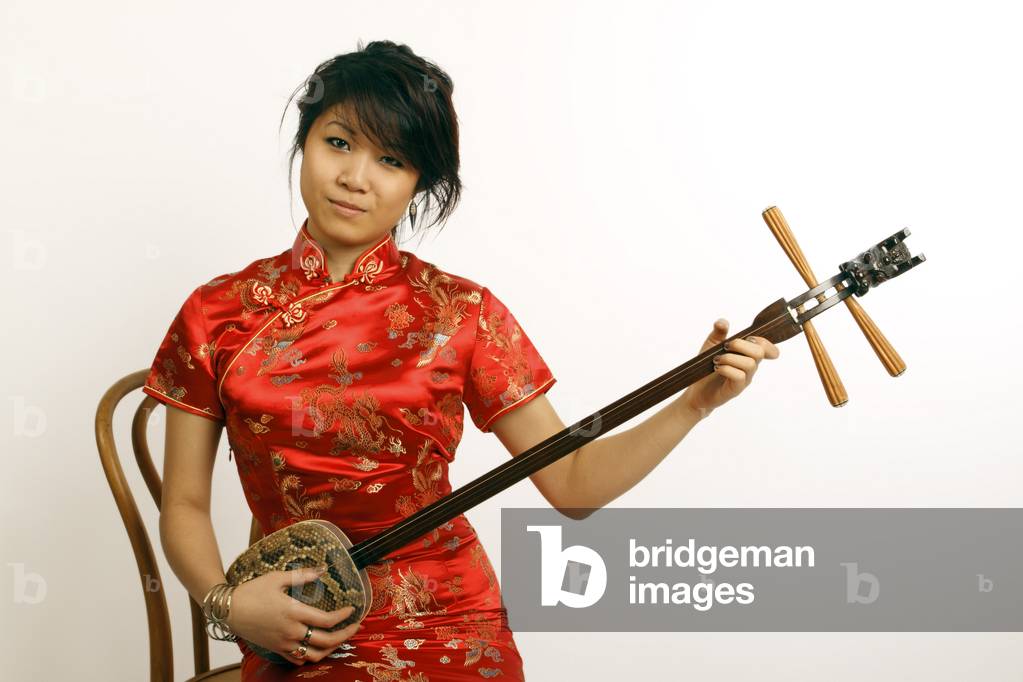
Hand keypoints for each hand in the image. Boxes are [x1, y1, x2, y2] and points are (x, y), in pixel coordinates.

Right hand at [225, 566, 361, 664]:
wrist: (228, 609)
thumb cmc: (252, 591)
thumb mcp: (277, 578)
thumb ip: (302, 575)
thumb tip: (322, 569)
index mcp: (294, 612)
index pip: (327, 621)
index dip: (344, 617)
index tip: (353, 610)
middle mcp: (291, 631)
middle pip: (326, 641)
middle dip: (345, 635)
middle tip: (355, 627)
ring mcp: (283, 643)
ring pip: (314, 655)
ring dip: (330, 649)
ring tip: (339, 639)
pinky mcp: (275, 649)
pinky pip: (297, 659)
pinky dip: (310, 656)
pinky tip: (316, 647)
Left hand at [680, 318, 779, 416]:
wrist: (696, 390)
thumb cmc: (707, 367)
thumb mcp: (711, 345)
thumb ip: (718, 333)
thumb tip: (723, 322)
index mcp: (747, 355)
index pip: (767, 348)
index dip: (764, 341)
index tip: (748, 338)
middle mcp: (750, 367)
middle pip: (760, 352)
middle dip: (741, 345)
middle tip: (725, 347)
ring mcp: (744, 379)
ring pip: (750, 364)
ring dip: (730, 357)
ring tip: (716, 360)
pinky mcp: (736, 389)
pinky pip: (739, 376)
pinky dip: (726, 369)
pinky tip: (717, 368)